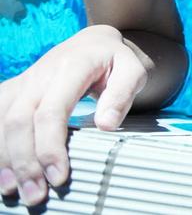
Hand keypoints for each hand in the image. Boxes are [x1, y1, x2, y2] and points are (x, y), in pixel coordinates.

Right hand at [0, 26, 147, 206]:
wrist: (93, 42)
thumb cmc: (116, 60)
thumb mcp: (133, 70)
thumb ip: (123, 94)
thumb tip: (107, 125)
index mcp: (71, 66)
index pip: (51, 111)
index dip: (50, 147)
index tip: (59, 177)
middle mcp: (40, 74)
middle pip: (19, 120)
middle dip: (24, 161)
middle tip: (36, 194)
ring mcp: (24, 82)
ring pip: (2, 120)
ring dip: (4, 158)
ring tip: (14, 190)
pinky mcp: (14, 90)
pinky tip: (2, 170)